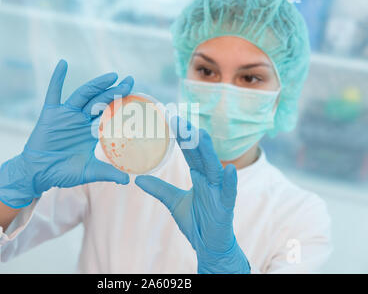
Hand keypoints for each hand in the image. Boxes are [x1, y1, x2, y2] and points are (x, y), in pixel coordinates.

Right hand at [0, 60, 133, 207]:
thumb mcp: (88, 171)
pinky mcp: (51, 113)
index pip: (110, 115)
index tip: (138, 99)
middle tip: (130, 81)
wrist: (38, 172)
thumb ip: (107, 173)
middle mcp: (81, 120)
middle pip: (101, 101)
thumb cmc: (63, 172)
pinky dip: (57, 78)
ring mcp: (67, 114)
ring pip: (84, 95)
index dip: (123, 107)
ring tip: (112, 76)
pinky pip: (54, 92)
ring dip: (97, 84)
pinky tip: (63, 64)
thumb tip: (128, 180)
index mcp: (92, 131)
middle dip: (115, 92)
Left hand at [135, 117, 249, 273]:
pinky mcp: (226, 207)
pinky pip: (229, 193)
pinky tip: (229, 169)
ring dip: (209, 152)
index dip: (182, 137)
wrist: (209, 246)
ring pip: (215, 168)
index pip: (190, 153)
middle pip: (201, 155)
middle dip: (191, 138)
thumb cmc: (197, 222)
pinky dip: (230, 182)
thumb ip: (159, 189)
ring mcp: (219, 192)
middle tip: (180, 120)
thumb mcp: (173, 202)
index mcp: (200, 177)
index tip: (172, 120)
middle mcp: (210, 180)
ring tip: (202, 134)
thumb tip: (137, 179)